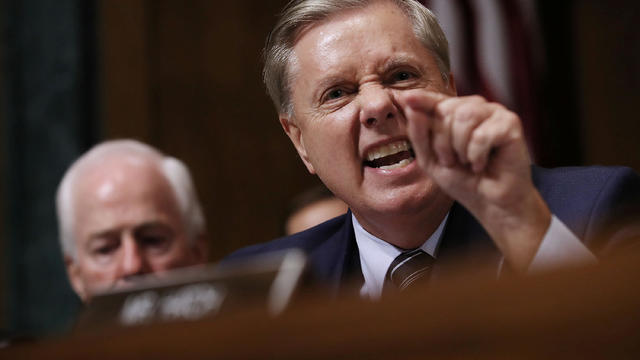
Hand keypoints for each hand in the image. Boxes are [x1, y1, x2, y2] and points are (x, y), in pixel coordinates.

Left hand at [398, 90, 550, 271]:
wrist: (490, 203)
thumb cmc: (463, 180)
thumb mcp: (430, 159)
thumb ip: (419, 133)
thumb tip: (410, 104)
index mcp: (455, 113)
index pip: (435, 101)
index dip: (421, 99)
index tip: (406, 98)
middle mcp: (475, 107)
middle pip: (447, 110)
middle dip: (443, 142)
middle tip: (453, 161)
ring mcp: (494, 113)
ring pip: (464, 116)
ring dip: (459, 147)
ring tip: (467, 162)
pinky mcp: (511, 124)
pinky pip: (482, 134)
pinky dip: (476, 154)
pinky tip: (482, 164)